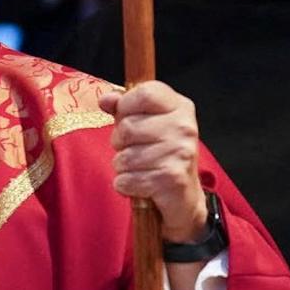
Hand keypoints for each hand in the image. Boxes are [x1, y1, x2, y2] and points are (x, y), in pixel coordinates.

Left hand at [100, 81, 207, 243]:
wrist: (184, 195)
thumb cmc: (161, 154)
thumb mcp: (146, 123)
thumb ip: (124, 108)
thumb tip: (105, 100)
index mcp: (180, 107)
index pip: (144, 93)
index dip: (126, 106)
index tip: (127, 117)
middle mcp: (184, 127)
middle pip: (127, 127)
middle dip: (120, 142)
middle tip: (134, 149)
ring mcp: (180, 153)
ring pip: (124, 157)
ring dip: (123, 167)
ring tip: (139, 168)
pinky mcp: (171, 179)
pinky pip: (126, 180)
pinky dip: (126, 185)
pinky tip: (141, 184)